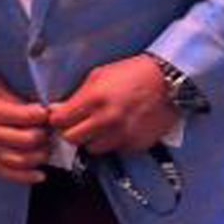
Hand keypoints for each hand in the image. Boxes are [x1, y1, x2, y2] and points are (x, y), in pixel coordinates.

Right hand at [0, 71, 50, 183]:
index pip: (26, 117)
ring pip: (19, 161)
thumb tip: (36, 109)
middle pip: (27, 141)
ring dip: (39, 157)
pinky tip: (39, 174)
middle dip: (44, 135)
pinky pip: (5, 174)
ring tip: (46, 148)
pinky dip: (25, 177)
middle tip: (48, 129)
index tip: (47, 112)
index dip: (42, 115)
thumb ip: (12, 96)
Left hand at [47, 54, 178, 154]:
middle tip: (76, 123)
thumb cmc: (132, 74)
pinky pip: (113, 150)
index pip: (60, 121)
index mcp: (94, 99)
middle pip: (72, 139)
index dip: (56, 119)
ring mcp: (122, 135)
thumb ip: (77, 96)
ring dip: (91, 139)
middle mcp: (107, 120)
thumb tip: (58, 110)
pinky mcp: (135, 145)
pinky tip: (117, 128)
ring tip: (99, 125)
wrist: (166, 83)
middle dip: (70, 131)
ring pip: (91, 148)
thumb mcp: (98, 76)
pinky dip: (111, 142)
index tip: (59, 117)